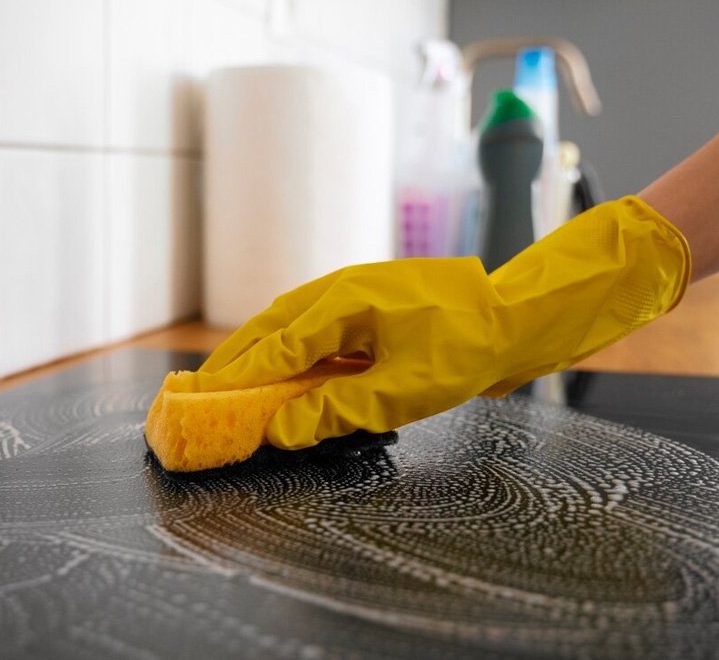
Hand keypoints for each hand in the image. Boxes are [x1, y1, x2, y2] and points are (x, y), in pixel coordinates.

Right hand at [191, 196, 691, 449]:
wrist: (518, 317)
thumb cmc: (468, 347)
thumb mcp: (404, 390)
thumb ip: (338, 409)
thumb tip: (281, 429)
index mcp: (344, 300)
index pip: (276, 344)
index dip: (237, 376)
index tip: (204, 400)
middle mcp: (342, 290)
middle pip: (272, 325)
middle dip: (235, 359)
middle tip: (200, 392)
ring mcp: (357, 295)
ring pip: (292, 324)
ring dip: (260, 353)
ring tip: (230, 383)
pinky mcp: (371, 309)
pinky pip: (317, 329)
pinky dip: (291, 351)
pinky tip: (286, 372)